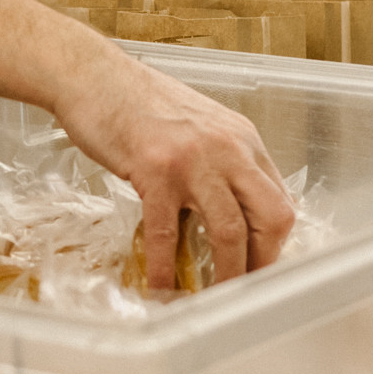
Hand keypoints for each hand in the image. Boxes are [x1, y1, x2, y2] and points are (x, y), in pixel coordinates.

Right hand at [53, 50, 294, 289]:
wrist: (93, 76)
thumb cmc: (138, 102)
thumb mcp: (199, 126)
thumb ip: (221, 162)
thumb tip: (232, 210)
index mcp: (243, 140)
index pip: (279, 199)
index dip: (273, 241)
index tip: (257, 265)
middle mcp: (228, 149)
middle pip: (271, 217)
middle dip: (263, 261)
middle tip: (244, 287)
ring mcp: (193, 160)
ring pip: (230, 230)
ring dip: (226, 273)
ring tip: (215, 297)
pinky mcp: (155, 172)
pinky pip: (166, 234)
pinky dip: (165, 268)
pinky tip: (161, 287)